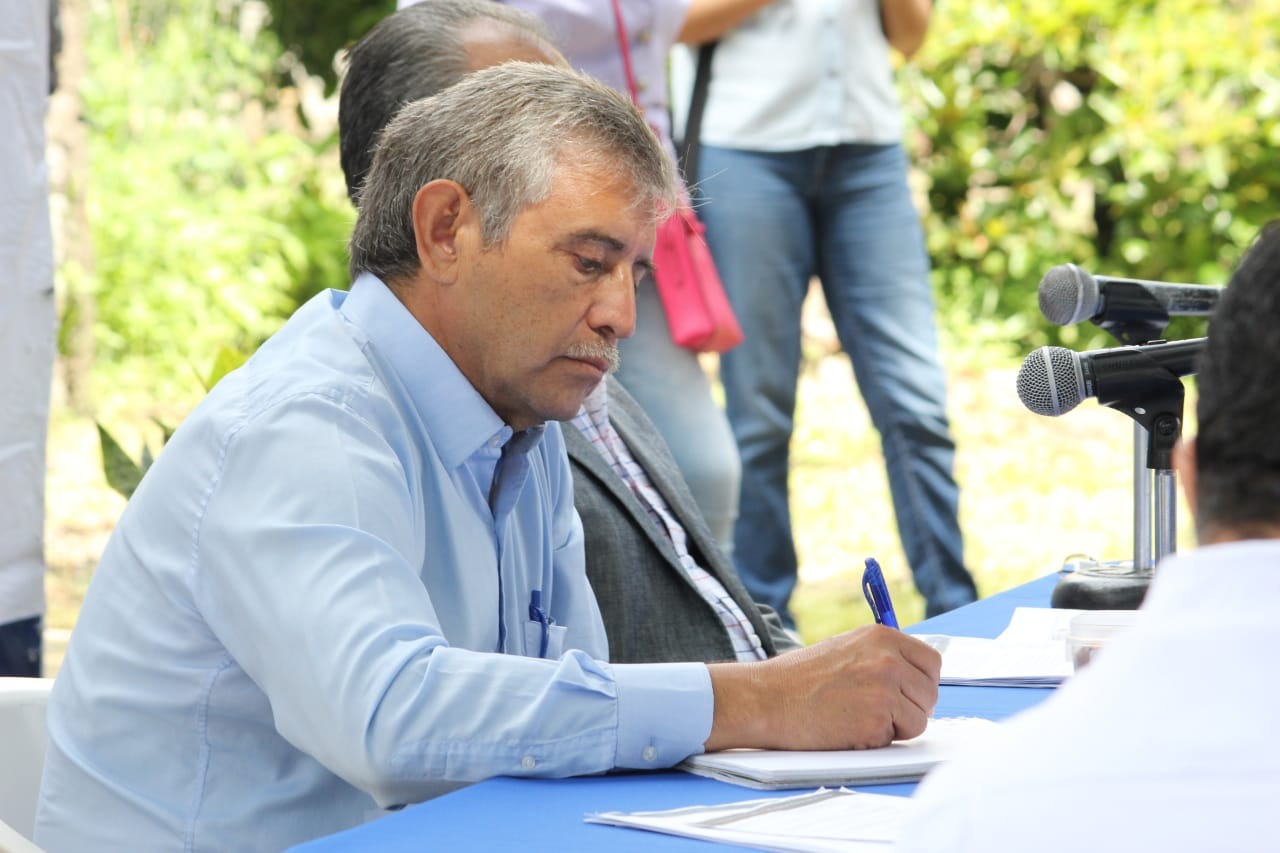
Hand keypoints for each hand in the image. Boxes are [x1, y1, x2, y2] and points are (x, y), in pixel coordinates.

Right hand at [704, 625, 939, 751]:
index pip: (931, 662)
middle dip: (911, 707)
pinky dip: (879, 739)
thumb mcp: (846, 648)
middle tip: (879, 711)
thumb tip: (913, 674)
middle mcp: (888, 659)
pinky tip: (851, 728)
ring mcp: (884, 690)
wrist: (767, 699)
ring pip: (920, 719)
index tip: (908, 692)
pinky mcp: (877, 720)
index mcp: (882, 636)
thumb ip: (881, 655)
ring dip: (897, 725)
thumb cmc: (800, 678)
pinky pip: (899, 738)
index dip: (921, 682)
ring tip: (859, 717)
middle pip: (930, 693)